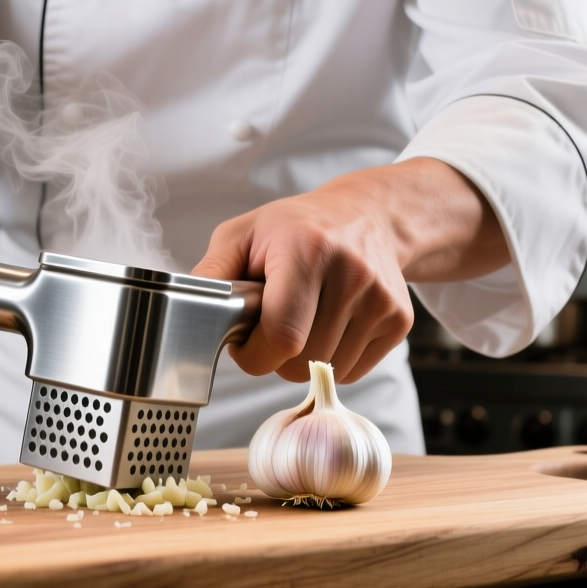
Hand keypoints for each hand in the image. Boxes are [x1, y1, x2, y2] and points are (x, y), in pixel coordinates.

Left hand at [192, 158, 506, 382]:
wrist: (369, 216)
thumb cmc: (296, 228)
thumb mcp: (243, 234)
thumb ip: (212, 274)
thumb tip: (188, 311)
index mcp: (307, 250)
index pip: (282, 338)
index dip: (254, 354)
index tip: (246, 341)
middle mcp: (351, 273)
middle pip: (302, 363)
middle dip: (276, 356)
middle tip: (274, 324)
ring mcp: (380, 299)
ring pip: (327, 371)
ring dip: (305, 358)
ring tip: (304, 318)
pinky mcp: (398, 320)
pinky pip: (353, 371)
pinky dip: (333, 358)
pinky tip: (330, 324)